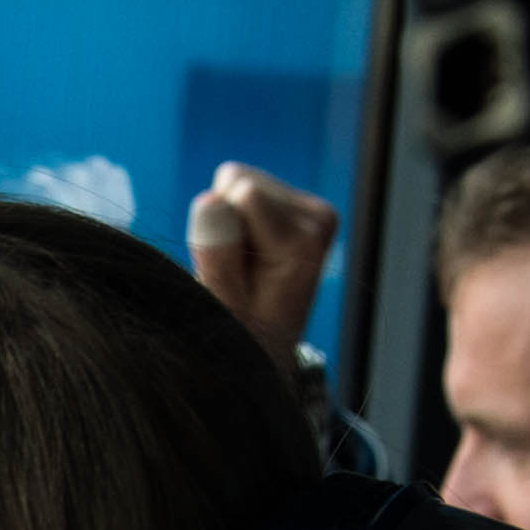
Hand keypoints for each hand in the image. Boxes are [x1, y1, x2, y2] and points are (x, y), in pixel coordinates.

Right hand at [186, 162, 339, 364]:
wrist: (263, 350)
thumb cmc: (243, 335)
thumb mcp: (223, 308)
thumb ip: (218, 258)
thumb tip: (211, 199)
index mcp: (305, 242)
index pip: (241, 193)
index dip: (221, 233)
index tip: (235, 276)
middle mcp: (318, 219)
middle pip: (239, 180)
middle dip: (225, 224)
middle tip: (238, 273)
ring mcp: (311, 210)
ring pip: (236, 178)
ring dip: (228, 222)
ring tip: (243, 268)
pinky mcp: (297, 204)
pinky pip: (240, 183)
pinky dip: (234, 217)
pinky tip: (248, 255)